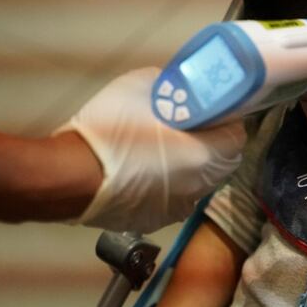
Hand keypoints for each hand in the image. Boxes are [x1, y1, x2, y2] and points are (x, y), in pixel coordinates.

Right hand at [58, 67, 245, 232]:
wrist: (69, 174)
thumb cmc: (109, 128)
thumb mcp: (144, 86)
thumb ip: (173, 87)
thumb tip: (180, 89)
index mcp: (205, 154)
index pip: (237, 135)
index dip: (226, 119)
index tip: (210, 110)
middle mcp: (200, 186)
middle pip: (222, 161)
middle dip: (211, 143)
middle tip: (187, 126)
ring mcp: (179, 207)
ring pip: (199, 182)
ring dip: (192, 165)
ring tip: (163, 148)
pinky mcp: (157, 220)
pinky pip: (175, 197)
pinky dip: (169, 184)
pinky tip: (145, 172)